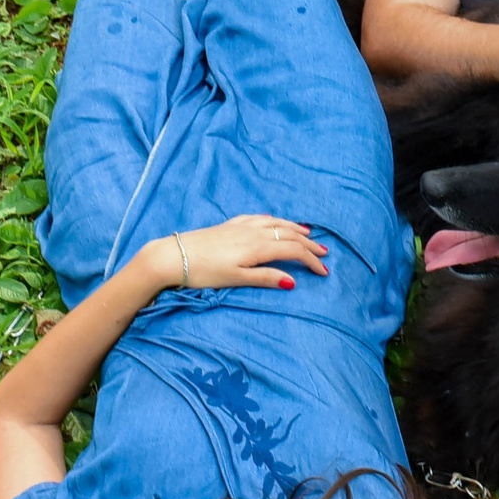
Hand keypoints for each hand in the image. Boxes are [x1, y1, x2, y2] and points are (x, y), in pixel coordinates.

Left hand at [143, 216, 329, 289]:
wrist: (173, 256)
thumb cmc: (204, 272)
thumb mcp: (237, 279)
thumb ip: (266, 278)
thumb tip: (293, 280)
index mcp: (258, 247)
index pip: (294, 251)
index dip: (311, 260)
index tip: (324, 271)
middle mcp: (254, 232)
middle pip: (289, 235)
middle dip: (309, 244)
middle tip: (325, 252)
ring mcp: (241, 226)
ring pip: (275, 223)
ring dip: (294, 228)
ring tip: (307, 233)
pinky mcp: (229, 225)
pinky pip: (258, 217)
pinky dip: (272, 220)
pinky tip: (272, 220)